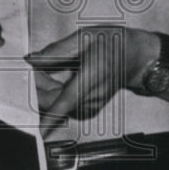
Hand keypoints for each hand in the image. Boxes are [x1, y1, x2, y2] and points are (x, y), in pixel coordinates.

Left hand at [26, 26, 160, 135]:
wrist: (136, 58)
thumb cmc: (113, 44)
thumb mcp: (84, 37)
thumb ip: (56, 51)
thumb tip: (32, 59)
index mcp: (91, 76)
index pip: (67, 101)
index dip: (52, 117)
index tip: (41, 131)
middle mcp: (92, 96)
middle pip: (53, 103)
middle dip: (38, 86)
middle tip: (38, 64)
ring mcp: (91, 106)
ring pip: (57, 105)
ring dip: (47, 90)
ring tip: (57, 68)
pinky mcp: (88, 110)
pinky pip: (64, 106)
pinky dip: (56, 94)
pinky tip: (64, 78)